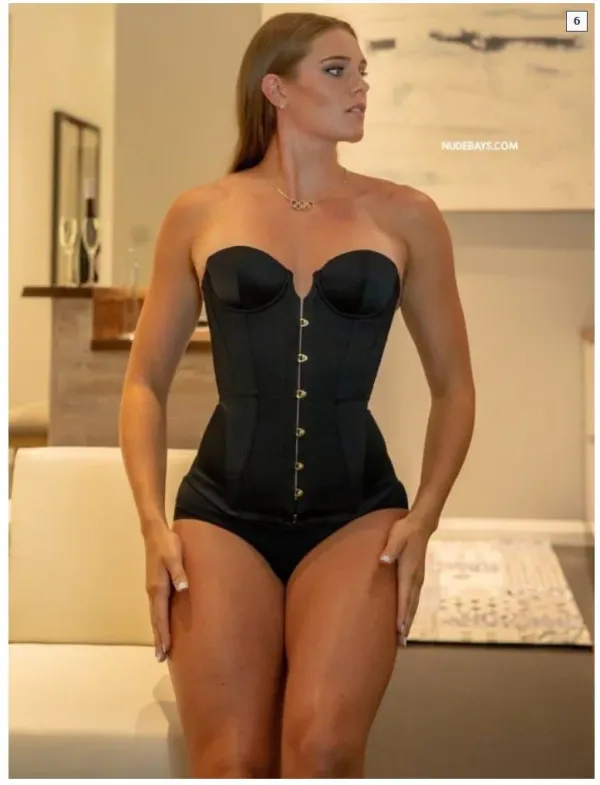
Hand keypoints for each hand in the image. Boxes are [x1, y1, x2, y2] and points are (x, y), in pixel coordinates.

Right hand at [144, 526, 188, 661]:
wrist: (155, 533)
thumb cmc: (167, 544)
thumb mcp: (174, 556)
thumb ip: (179, 572)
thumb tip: (183, 588)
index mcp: (158, 588)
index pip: (160, 616)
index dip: (163, 634)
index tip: (164, 650)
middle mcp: (153, 591)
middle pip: (155, 620)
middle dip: (158, 639)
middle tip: (160, 658)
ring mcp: (152, 589)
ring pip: (155, 615)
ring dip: (157, 632)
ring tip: (161, 648)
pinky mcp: (156, 585)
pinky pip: (157, 608)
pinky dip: (158, 621)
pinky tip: (161, 625)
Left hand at [379, 510, 435, 646]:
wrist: (419, 526)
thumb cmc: (404, 531)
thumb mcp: (395, 537)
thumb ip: (389, 549)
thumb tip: (384, 560)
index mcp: (408, 572)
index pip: (404, 597)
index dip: (402, 614)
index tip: (399, 630)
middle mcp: (415, 579)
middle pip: (411, 606)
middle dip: (406, 624)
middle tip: (401, 642)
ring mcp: (418, 579)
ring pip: (413, 604)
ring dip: (409, 620)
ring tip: (404, 637)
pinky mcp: (417, 577)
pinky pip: (414, 598)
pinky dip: (411, 611)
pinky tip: (406, 618)